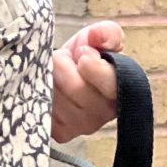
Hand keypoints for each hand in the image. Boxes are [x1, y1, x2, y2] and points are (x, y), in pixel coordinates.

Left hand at [52, 21, 122, 141]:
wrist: (64, 72)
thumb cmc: (84, 54)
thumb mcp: (97, 37)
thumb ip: (106, 33)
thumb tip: (97, 37)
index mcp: (123, 88)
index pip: (110, 82)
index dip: (91, 64)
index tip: (83, 53)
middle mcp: (107, 113)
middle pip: (76, 88)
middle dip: (63, 65)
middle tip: (64, 59)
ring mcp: (84, 125)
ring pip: (58, 98)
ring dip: (50, 78)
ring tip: (57, 73)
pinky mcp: (62, 133)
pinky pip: (45, 109)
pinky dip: (42, 92)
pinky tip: (51, 89)